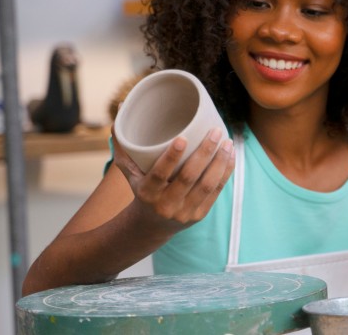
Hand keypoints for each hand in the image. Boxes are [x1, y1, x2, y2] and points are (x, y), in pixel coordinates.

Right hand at [112, 126, 234, 232]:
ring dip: (219, 162)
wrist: (152, 226)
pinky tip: (231, 156)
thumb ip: (124, 149)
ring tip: (227, 142)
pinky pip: (216, 192)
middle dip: (205, 153)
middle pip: (189, 177)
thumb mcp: (129, 174)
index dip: (171, 157)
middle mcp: (166, 204)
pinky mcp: (200, 214)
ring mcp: (185, 211)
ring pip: (207, 185)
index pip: (159, 175)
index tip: (183, 137)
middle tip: (215, 132)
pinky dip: (225, 173)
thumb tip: (116, 120)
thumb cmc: (141, 190)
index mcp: (147, 193)